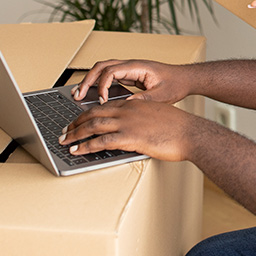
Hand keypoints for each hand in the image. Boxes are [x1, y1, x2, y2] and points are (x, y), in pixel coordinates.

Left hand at [59, 98, 198, 160]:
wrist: (190, 133)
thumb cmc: (178, 129)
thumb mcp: (157, 118)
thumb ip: (141, 121)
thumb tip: (133, 131)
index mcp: (134, 104)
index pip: (104, 106)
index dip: (87, 113)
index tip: (78, 120)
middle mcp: (127, 110)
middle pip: (94, 113)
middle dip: (76, 123)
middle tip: (65, 131)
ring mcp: (128, 123)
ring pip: (93, 126)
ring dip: (76, 134)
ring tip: (65, 141)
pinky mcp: (129, 137)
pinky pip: (101, 141)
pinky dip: (86, 145)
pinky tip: (78, 150)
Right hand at [72, 59, 189, 104]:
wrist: (185, 78)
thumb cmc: (176, 84)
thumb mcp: (162, 95)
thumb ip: (144, 100)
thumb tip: (125, 106)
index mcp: (138, 67)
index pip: (112, 71)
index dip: (103, 86)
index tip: (102, 101)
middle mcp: (131, 65)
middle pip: (102, 66)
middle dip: (88, 80)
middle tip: (78, 95)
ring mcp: (129, 69)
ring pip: (103, 69)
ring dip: (90, 80)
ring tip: (79, 94)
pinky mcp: (129, 75)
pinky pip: (109, 76)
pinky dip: (98, 83)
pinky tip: (93, 94)